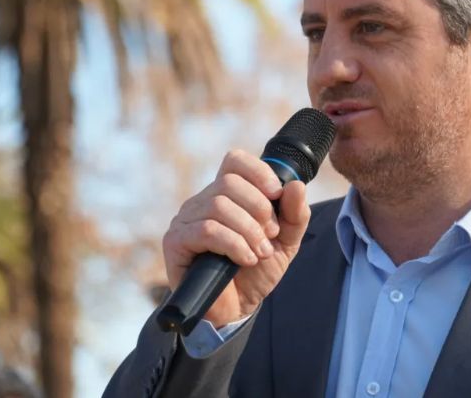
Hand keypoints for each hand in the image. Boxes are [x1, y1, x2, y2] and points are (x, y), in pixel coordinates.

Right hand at [162, 149, 310, 327]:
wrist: (236, 308)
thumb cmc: (257, 271)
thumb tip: (295, 184)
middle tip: (270, 235)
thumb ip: (294, 214)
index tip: (276, 195)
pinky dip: (234, 244)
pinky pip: (206, 230)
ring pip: (218, 206)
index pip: (235, 161)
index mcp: (227, 194)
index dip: (258, 172)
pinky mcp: (175, 242)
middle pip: (229, 182)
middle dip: (258, 209)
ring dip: (248, 231)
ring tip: (260, 253)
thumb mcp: (285, 241)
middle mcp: (203, 201)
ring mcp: (186, 220)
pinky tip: (245, 260)